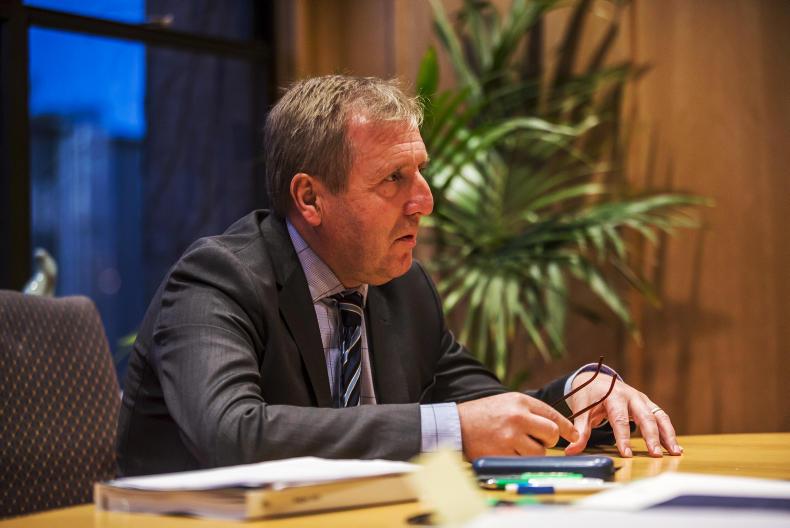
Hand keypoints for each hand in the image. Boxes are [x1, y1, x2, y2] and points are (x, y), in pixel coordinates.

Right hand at [457, 392, 579, 459]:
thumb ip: (531, 411)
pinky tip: (509, 451)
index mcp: (521, 401)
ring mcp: (510, 436)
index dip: (568, 428)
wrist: (457, 424)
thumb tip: (557, 426)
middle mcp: (518, 417)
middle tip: (539, 440)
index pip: (553, 415)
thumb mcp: (508, 402)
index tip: (574, 435)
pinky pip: (525, 462)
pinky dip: (521, 460)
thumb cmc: (484, 414)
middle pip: (552, 434)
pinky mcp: (503, 453)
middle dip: (550, 440)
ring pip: (540, 451)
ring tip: (518, 445)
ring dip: (534, 452)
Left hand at [563, 372, 681, 457]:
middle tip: (655, 455)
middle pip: (645, 417)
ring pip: (659, 416)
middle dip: (651, 436)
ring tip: (674, 453)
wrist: (597, 379)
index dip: (623, 438)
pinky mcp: (648, 404)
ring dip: (668, 435)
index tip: (626, 454)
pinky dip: (669, 432)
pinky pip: (662, 417)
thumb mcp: (582, 410)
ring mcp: (642, 399)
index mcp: (613, 396)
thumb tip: (571, 451)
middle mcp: (631, 396)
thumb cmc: (589, 395)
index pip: (619, 419)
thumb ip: (580, 430)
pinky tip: (674, 447)